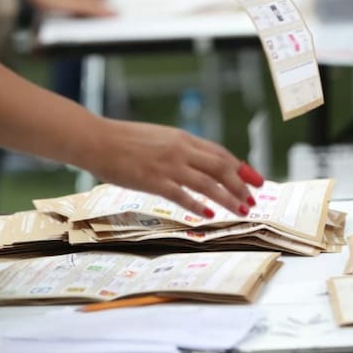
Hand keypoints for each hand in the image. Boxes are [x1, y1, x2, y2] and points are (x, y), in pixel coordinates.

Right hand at [89, 120, 262, 217]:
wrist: (97, 140)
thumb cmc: (124, 140)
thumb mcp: (159, 137)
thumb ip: (179, 148)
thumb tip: (197, 162)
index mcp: (182, 138)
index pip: (220, 153)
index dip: (241, 167)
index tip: (255, 179)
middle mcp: (180, 150)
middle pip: (221, 168)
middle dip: (241, 184)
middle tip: (254, 199)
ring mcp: (168, 165)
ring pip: (208, 183)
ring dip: (228, 198)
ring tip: (241, 210)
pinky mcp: (153, 181)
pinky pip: (182, 195)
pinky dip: (199, 205)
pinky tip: (209, 215)